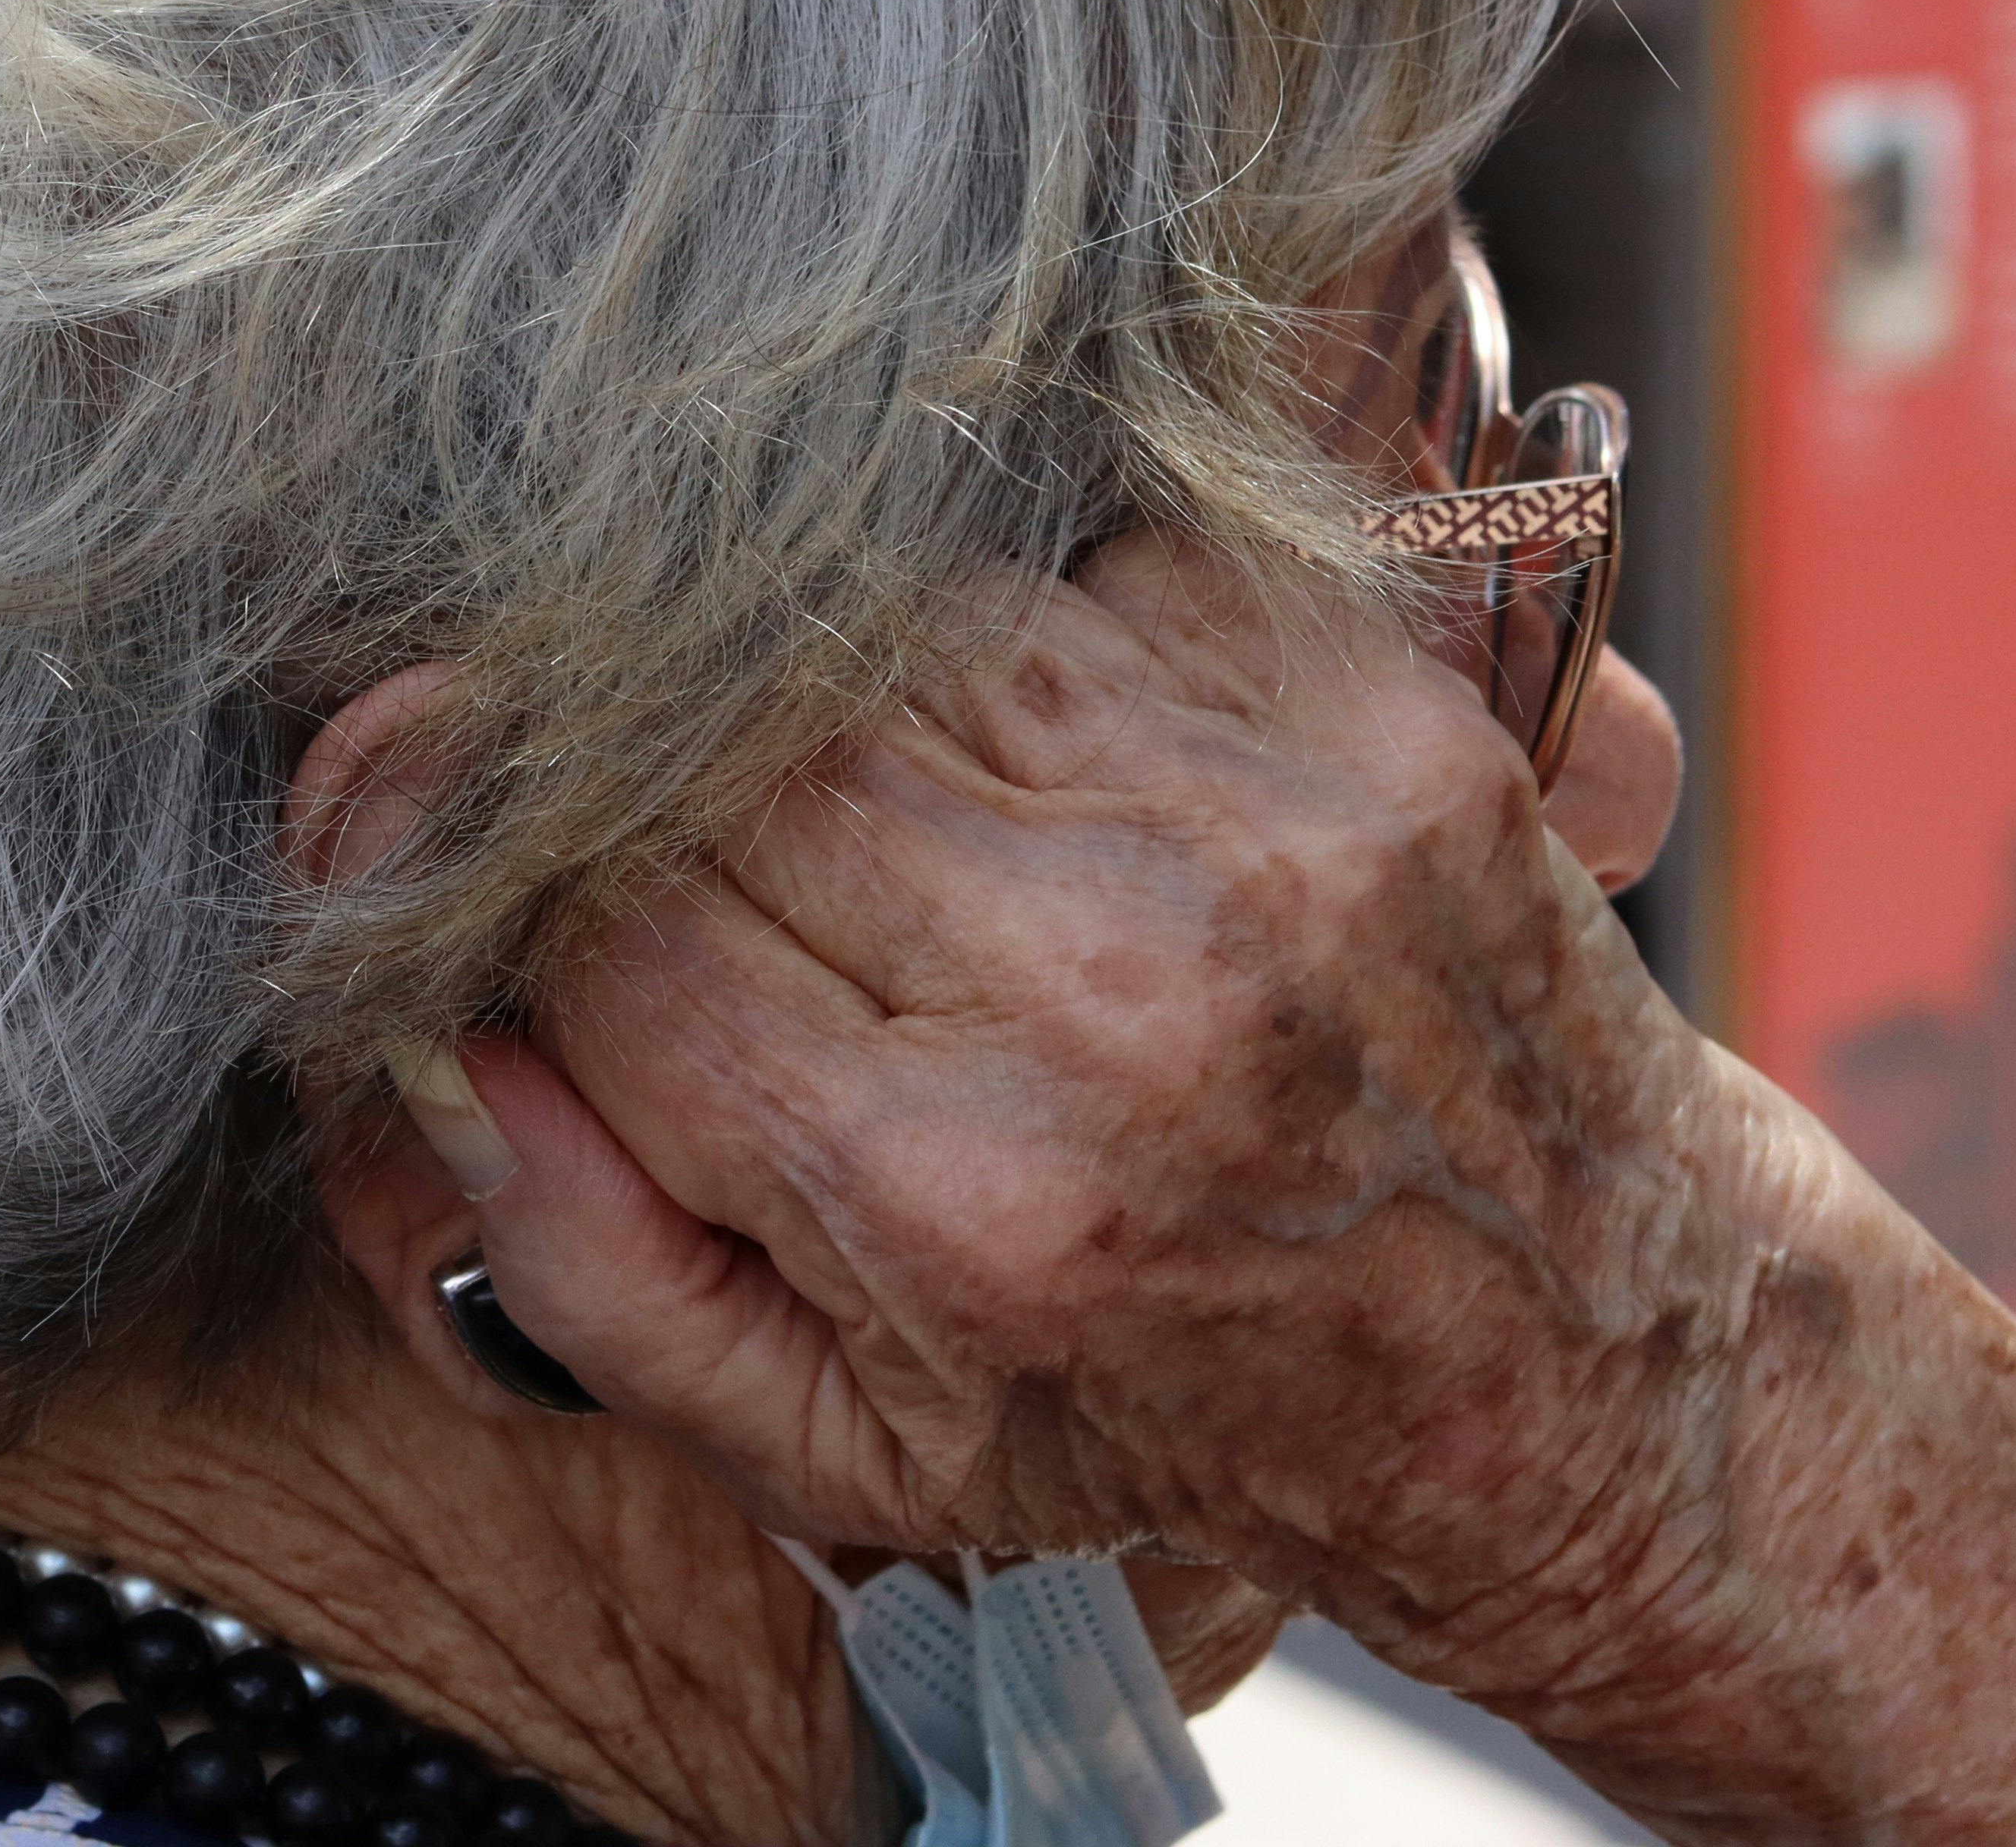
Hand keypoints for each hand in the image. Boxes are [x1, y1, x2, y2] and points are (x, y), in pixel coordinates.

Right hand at [426, 534, 2015, 1837]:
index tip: (464, 836)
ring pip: (895, 629)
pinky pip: (1093, 561)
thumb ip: (595, 1266)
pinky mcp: (1371, 715)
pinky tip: (1030, 729)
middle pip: (732, 755)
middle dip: (652, 772)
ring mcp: (1256, 834)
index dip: (496, 861)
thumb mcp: (843, 1455)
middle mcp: (1106, 996)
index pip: (601, 924)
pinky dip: (1025, 618)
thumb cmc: (1176, 1410)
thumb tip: (440, 1046)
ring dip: (833, 687)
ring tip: (862, 788)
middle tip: (666, 819)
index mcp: (950, 1194)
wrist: (1575, 1376)